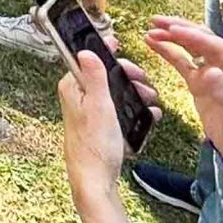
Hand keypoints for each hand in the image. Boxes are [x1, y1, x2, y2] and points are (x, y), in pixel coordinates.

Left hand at [58, 50, 162, 192]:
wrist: (95, 179)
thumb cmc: (95, 146)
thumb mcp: (99, 105)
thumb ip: (94, 76)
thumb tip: (86, 50)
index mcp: (72, 88)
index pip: (87, 59)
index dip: (106, 51)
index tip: (118, 43)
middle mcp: (77, 97)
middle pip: (105, 75)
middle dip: (127, 76)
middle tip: (143, 82)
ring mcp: (88, 112)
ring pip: (114, 92)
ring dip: (133, 93)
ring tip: (149, 99)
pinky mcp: (97, 125)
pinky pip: (117, 109)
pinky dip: (132, 110)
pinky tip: (147, 114)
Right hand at [144, 18, 222, 173]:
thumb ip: (222, 93)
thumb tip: (207, 70)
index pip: (216, 47)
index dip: (193, 36)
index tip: (172, 29)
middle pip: (204, 41)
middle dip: (180, 28)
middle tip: (155, 21)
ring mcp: (214, 76)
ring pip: (193, 49)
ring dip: (173, 38)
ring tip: (150, 30)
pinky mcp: (203, 86)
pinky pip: (185, 65)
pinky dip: (171, 54)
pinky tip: (156, 45)